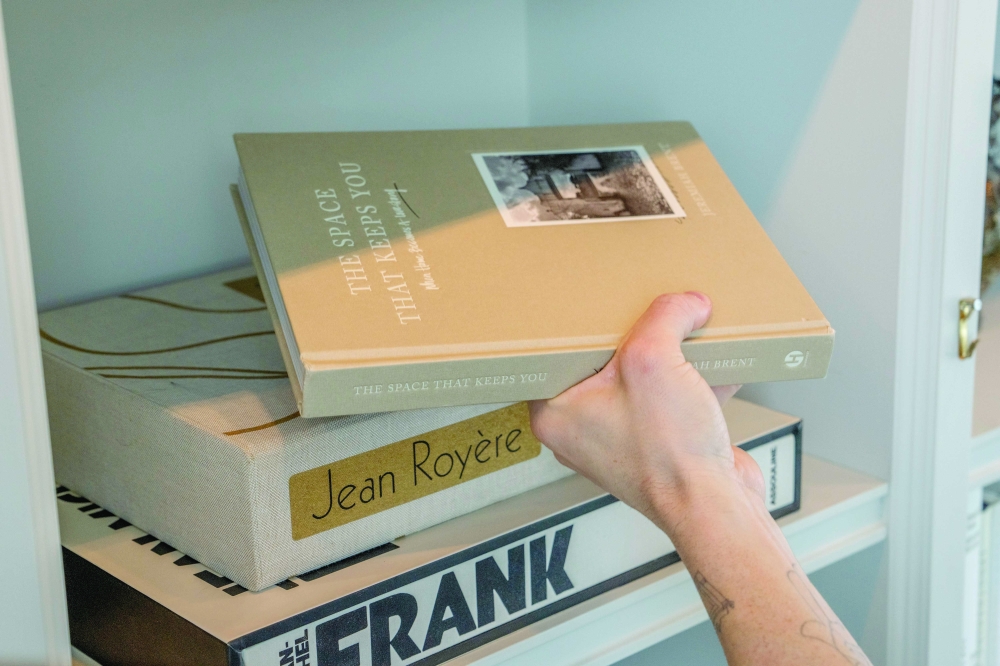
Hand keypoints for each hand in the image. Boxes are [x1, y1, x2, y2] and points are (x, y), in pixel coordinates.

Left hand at [529, 292, 763, 531]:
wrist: (714, 507)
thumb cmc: (669, 455)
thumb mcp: (655, 359)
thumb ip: (666, 316)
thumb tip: (685, 302)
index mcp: (557, 414)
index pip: (554, 355)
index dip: (576, 326)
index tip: (591, 302)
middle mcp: (581, 431)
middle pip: (600, 363)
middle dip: (629, 336)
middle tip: (638, 308)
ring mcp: (618, 440)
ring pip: (637, 381)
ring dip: (664, 357)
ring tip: (681, 328)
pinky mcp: (654, 447)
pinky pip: (666, 401)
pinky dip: (688, 381)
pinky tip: (712, 360)